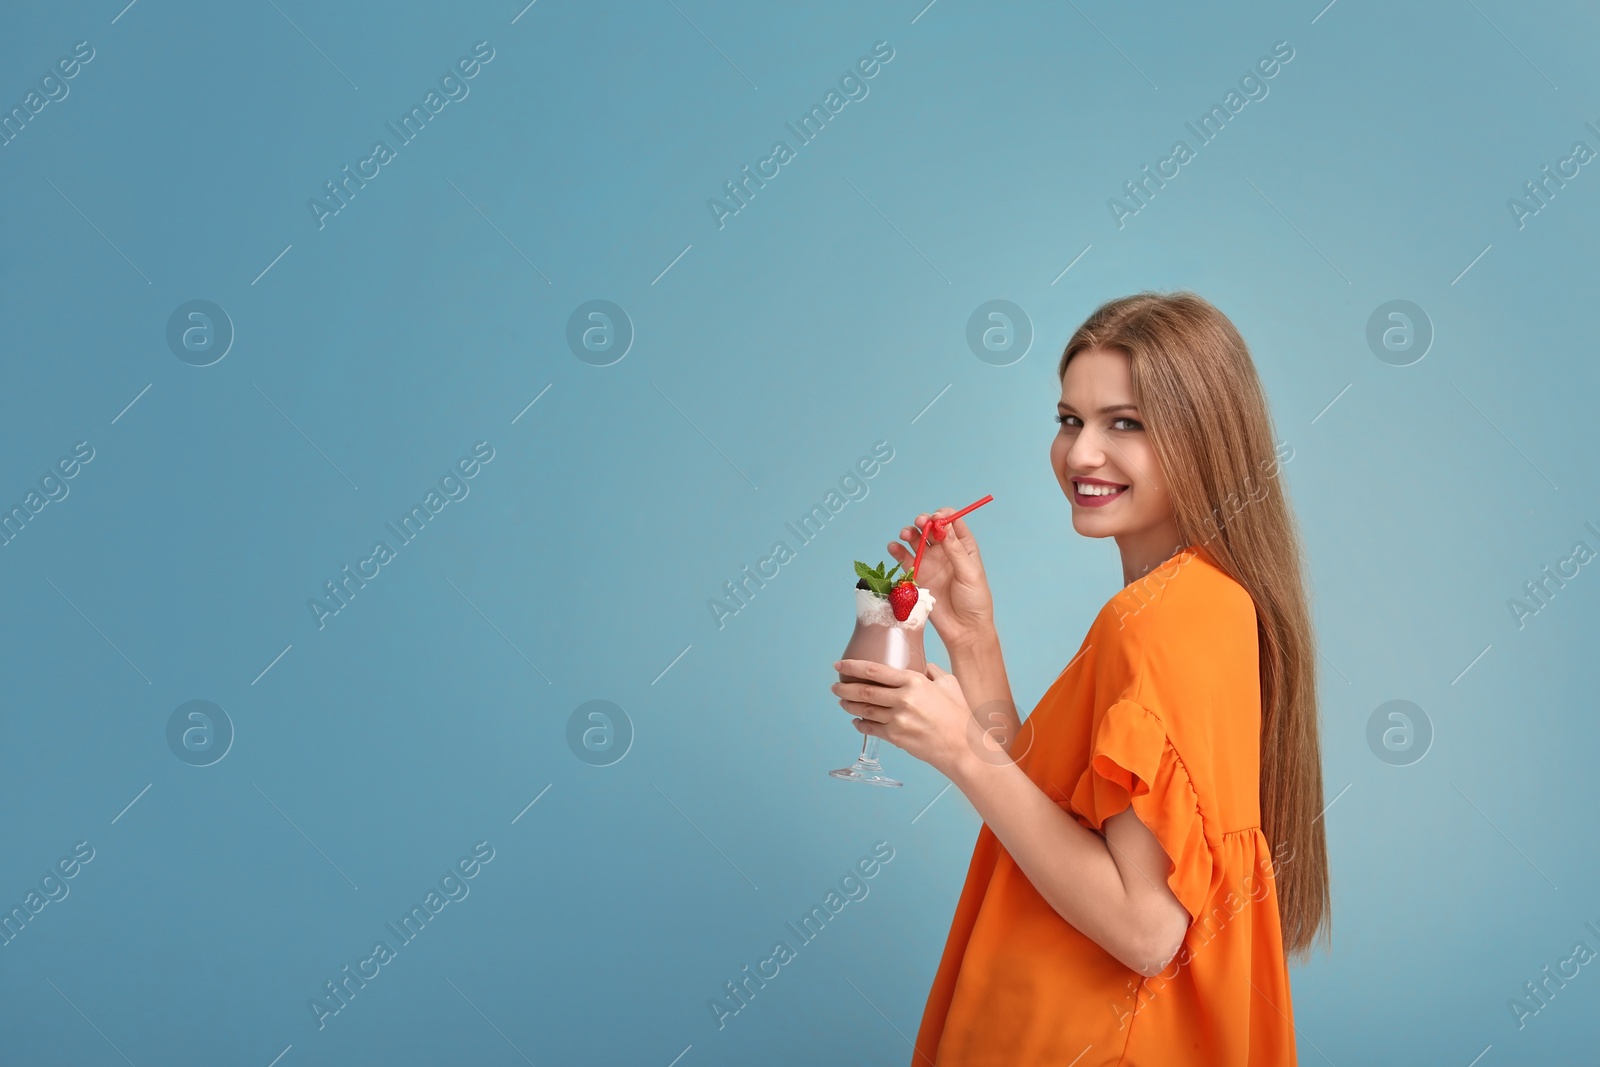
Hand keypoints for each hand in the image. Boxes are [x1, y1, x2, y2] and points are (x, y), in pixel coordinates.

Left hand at [832, 658, 974, 779]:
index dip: (852, 667)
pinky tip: (856, 721)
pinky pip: (871, 729)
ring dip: (849, 705)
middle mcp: (903, 699)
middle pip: (864, 691)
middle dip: (845, 688)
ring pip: (864, 710)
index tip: (840, 665)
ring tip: (842, 702)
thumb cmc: (959, 715)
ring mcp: (898, 720)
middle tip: (836, 686)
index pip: (874, 671)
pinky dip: (861, 725)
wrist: (964, 747)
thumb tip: (919, 665)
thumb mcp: (948, 684)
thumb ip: (930, 671)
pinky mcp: (896, 737)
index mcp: (914, 681)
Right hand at [888, 510, 994, 649]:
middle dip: (924, 521)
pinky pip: (904, 558)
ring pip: (916, 540)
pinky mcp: (917, 575)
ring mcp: (930, 562)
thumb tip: (945, 526)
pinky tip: (894, 547)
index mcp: (963, 547)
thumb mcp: (969, 573)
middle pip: (931, 528)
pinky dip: (897, 550)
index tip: (937, 518)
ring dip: (910, 532)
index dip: (943, 516)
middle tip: (920, 523)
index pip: (952, 522)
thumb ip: (955, 550)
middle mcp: (945, 551)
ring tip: (906, 534)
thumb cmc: (975, 601)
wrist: (964, 629)